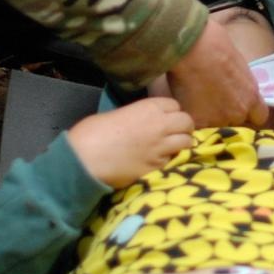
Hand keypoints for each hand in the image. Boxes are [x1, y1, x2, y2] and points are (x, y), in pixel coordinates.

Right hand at [67, 98, 195, 187]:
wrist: (86, 159)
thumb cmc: (93, 132)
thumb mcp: (116, 114)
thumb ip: (135, 116)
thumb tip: (139, 123)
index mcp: (149, 107)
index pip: (175, 105)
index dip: (170, 112)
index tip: (165, 118)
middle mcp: (160, 125)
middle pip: (187, 122)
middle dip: (183, 127)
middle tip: (175, 133)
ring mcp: (161, 147)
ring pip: (187, 142)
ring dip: (182, 144)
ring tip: (172, 148)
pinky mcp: (157, 167)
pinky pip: (173, 161)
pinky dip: (170, 161)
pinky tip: (159, 162)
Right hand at [167, 17, 269, 127]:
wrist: (191, 47)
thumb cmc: (215, 44)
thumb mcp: (238, 64)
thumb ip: (241, 83)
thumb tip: (235, 84)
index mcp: (251, 96)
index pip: (260, 117)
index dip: (250, 114)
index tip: (241, 109)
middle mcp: (238, 112)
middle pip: (236, 123)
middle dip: (227, 116)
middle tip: (214, 103)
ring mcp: (217, 120)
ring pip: (215, 127)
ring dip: (209, 119)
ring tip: (198, 104)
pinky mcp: (197, 121)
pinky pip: (197, 126)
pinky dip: (193, 119)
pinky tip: (186, 106)